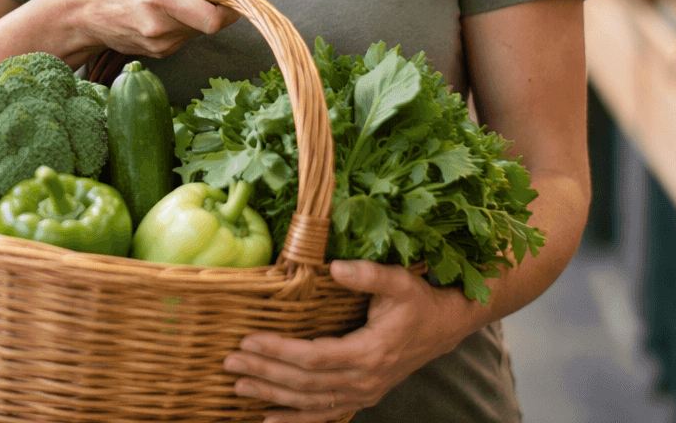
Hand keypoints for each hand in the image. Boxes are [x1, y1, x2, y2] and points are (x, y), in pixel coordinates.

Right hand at [46, 0, 242, 60]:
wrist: (80, 11)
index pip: (214, 18)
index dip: (229, 4)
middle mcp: (161, 27)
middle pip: (210, 23)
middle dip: (209, 4)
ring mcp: (159, 45)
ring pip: (198, 30)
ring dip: (194, 14)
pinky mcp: (159, 54)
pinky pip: (185, 37)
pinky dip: (181, 24)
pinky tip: (158, 12)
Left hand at [222, 260, 486, 421]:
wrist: (446, 326)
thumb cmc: (419, 301)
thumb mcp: (399, 282)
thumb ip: (368, 275)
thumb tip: (336, 267)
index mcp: (369, 353)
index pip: (313, 357)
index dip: (279, 352)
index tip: (247, 341)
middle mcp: (364, 380)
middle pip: (305, 383)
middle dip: (265, 374)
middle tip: (229, 364)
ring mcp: (364, 393)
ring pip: (311, 402)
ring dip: (273, 397)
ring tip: (239, 388)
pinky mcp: (363, 396)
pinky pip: (326, 414)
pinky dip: (297, 419)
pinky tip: (269, 419)